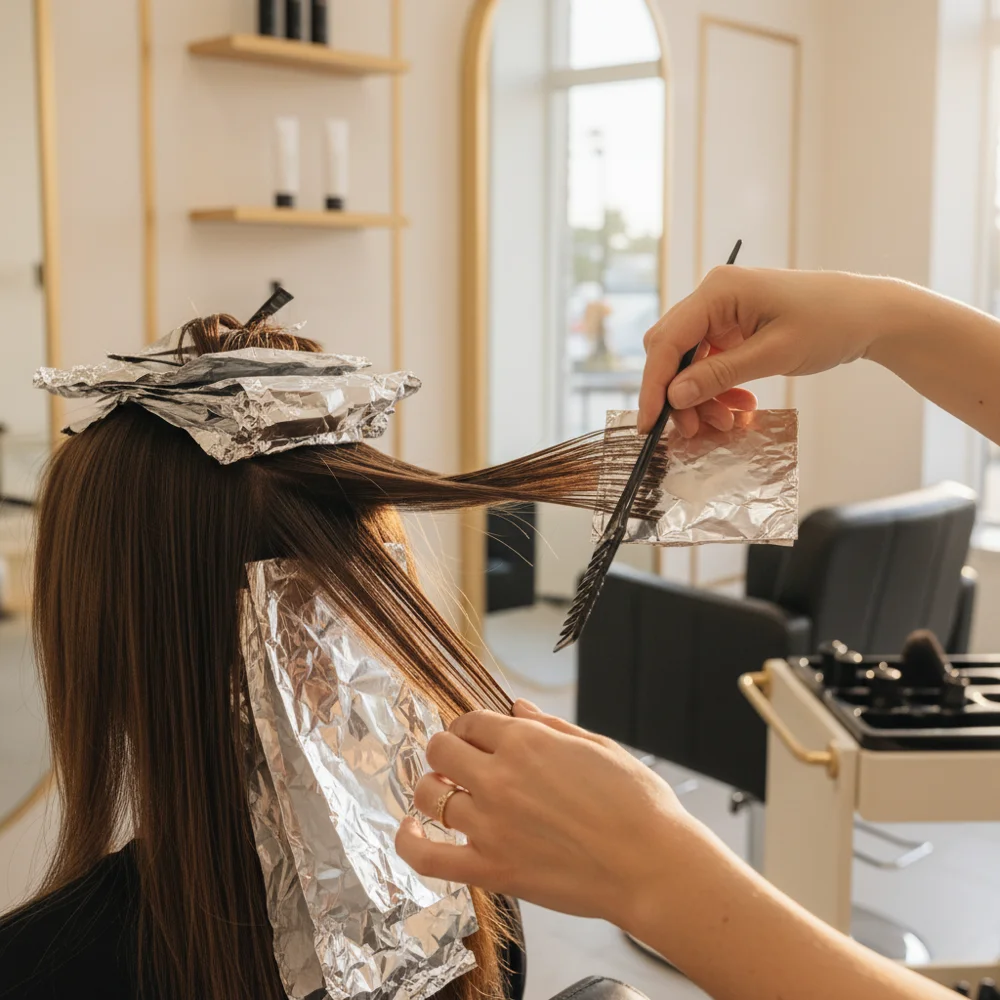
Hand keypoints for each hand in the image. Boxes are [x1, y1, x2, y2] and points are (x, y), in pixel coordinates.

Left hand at [395, 700, 699, 932]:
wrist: (653, 865)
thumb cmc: (637, 805)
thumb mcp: (597, 747)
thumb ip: (549, 725)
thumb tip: (517, 707)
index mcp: (526, 742)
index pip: (471, 721)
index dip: (470, 726)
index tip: (475, 736)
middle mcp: (499, 778)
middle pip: (441, 749)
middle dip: (446, 749)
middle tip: (459, 762)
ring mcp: (490, 825)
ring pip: (429, 795)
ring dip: (431, 787)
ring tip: (444, 790)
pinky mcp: (491, 869)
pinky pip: (428, 857)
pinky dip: (409, 841)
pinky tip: (410, 830)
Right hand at [640, 268, 891, 434]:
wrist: (870, 314)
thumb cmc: (830, 323)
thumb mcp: (774, 354)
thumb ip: (719, 375)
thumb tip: (674, 396)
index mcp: (718, 291)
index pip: (668, 342)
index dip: (654, 386)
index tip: (649, 425)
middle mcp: (713, 297)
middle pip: (672, 352)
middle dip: (678, 395)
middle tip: (696, 430)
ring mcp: (722, 312)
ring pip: (689, 363)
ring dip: (700, 397)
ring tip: (726, 423)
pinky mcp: (734, 328)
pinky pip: (710, 364)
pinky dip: (718, 389)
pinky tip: (739, 407)